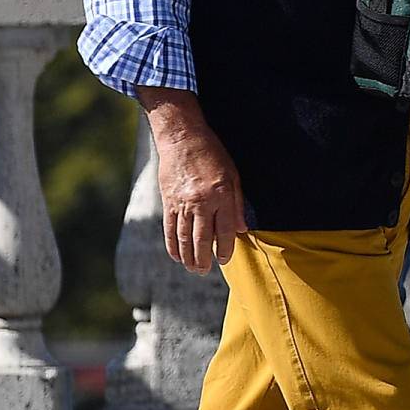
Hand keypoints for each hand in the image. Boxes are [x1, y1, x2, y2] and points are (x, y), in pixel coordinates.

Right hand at [149, 106, 246, 272]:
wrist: (182, 138)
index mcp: (221, 195)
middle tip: (205, 271)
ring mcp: (182, 203)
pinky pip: (169, 229)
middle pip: (202, 239)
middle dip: (204, 259)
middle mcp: (201, 202)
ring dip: (188, 257)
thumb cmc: (212, 154)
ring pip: (184, 237)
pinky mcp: (168, 202)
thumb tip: (241, 230)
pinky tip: (176, 255)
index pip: (224, 231)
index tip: (224, 259)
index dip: (225, 249)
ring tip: (193, 268)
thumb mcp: (234, 175)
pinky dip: (172, 245)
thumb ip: (238, 204)